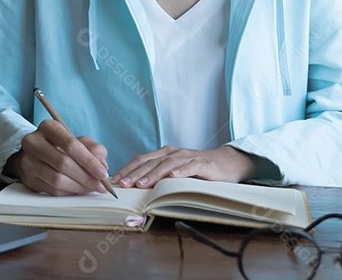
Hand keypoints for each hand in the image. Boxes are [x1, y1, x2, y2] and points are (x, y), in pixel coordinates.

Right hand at [11, 119, 110, 195]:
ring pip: (57, 179)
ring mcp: (28, 162)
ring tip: (91, 188)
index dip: (89, 161)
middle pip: (63, 163)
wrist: (36, 153)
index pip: (70, 144)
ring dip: (79, 187)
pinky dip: (69, 192)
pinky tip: (78, 189)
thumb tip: (102, 165)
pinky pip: (52, 190)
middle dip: (86, 177)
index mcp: (48, 127)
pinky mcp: (28, 179)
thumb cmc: (61, 146)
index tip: (103, 173)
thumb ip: (94, 149)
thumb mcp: (78, 141)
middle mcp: (33, 142)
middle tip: (100, 185)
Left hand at [112, 146, 255, 187]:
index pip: (142, 160)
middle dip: (135, 173)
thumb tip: (136, 187)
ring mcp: (188, 157)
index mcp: (164, 154)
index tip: (115, 180)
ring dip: (153, 174)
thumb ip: (159, 176)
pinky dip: (181, 171)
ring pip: (167, 164)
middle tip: (123, 184)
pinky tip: (172, 177)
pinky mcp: (203, 164)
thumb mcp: (175, 172)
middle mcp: (173, 153)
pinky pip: (190, 167)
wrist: (226, 163)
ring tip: (142, 184)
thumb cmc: (198, 169)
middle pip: (151, 162)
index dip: (128, 169)